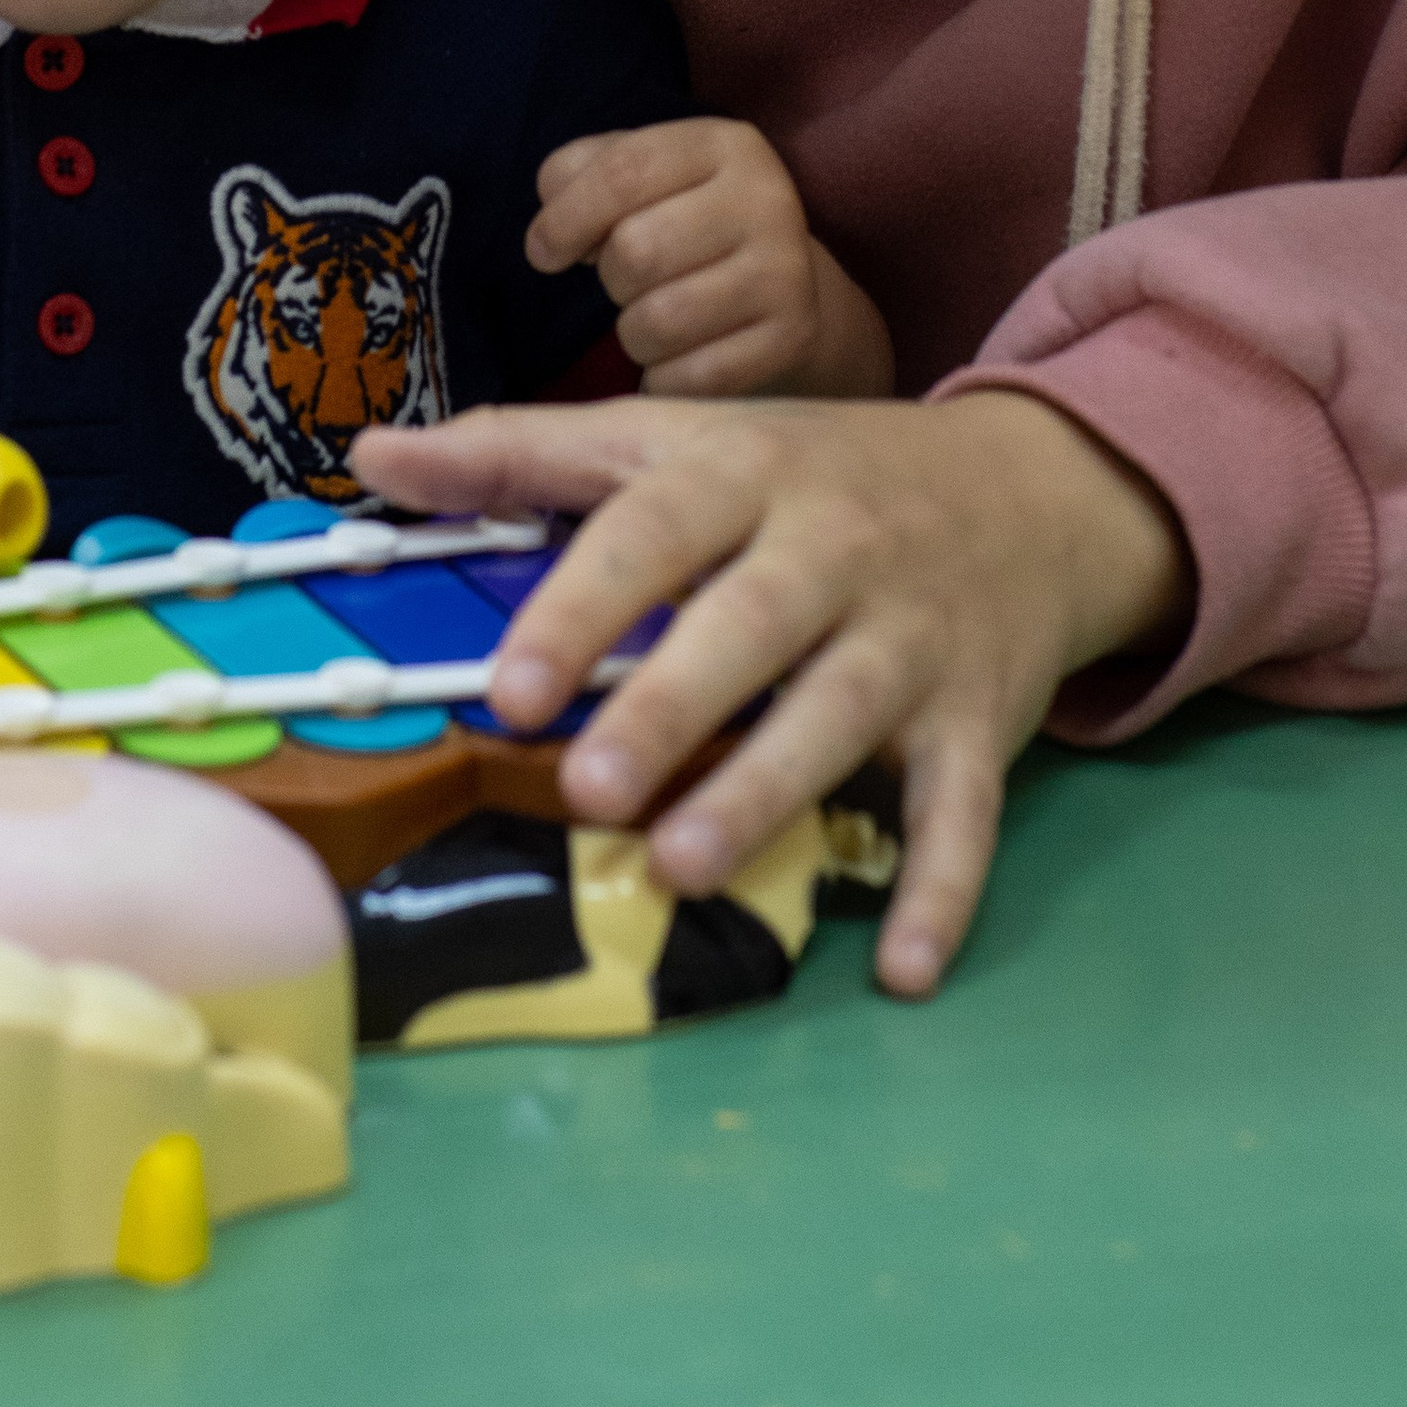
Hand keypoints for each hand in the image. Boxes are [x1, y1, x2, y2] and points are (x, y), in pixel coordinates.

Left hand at [351, 390, 1188, 998]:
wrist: (1030, 489)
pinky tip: (900, 966)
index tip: (511, 689)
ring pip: (845, 713)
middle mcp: (835, 547)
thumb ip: (524, 452)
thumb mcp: (676, 439)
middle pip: (752, 623)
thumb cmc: (814, 472)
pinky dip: (941, 888)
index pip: (654, 527)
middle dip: (673, 709)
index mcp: (745, 473)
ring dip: (770, 793)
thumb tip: (376, 453)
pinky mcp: (981, 720)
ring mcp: (915, 635)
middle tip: (588, 790)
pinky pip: (965, 809)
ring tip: (682, 866)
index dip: (583, 606)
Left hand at [528, 118, 894, 396]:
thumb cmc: (687, 223)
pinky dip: (664, 378)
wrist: (783, 286)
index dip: (566, 216)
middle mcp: (766, 199)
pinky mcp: (792, 336)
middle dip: (610, 278)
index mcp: (724, 144)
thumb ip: (582, 176)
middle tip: (627, 282)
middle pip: (635, 250)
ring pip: (656, 321)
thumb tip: (550, 231)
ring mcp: (786, 271)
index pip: (623, 171)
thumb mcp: (642, 177)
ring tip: (653, 319)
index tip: (543, 252)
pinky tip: (678, 359)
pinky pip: (690, 377)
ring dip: (633, 333)